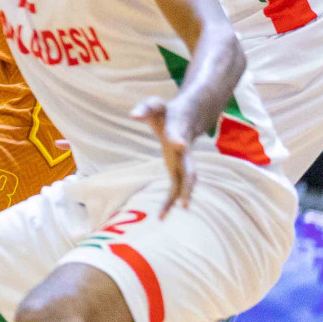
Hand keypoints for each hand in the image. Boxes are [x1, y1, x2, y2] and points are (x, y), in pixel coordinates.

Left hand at [132, 96, 196, 216]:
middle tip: (184, 203)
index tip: (179, 143)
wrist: (187, 117)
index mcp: (178, 132)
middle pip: (190, 170)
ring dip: (179, 199)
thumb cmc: (166, 112)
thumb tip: (132, 115)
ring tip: (164, 216)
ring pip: (186, 183)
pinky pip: (177, 186)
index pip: (178, 136)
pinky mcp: (178, 168)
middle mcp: (184, 151)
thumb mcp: (154, 105)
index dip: (178, 139)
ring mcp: (183, 162)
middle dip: (188, 186)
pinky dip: (171, 200)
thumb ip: (144, 109)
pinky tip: (162, 215)